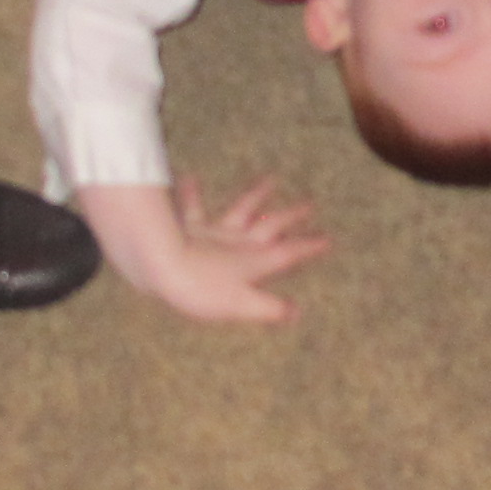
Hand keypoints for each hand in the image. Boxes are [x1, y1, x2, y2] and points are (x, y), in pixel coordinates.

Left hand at [76, 174, 329, 323]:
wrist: (162, 265)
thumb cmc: (201, 289)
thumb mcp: (241, 305)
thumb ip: (270, 309)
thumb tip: (298, 312)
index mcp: (253, 261)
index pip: (288, 253)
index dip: (308, 246)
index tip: (328, 238)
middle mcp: (238, 243)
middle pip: (271, 226)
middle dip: (291, 216)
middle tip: (310, 202)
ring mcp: (214, 234)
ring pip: (241, 210)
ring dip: (256, 195)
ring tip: (270, 179)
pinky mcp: (189, 230)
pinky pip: (193, 208)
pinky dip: (192, 193)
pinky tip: (190, 177)